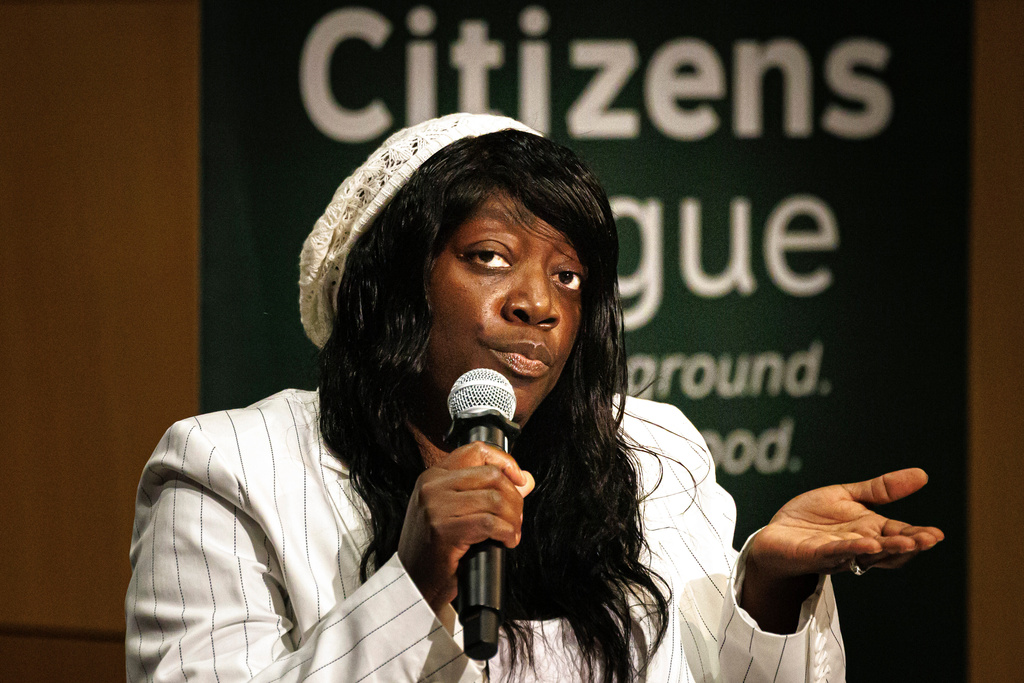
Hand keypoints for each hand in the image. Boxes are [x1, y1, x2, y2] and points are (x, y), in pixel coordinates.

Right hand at [397, 442, 534, 613]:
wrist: (413, 581)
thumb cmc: (435, 547)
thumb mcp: (457, 511)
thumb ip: (487, 491)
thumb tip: (526, 480)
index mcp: (433, 476)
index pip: (475, 451)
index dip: (505, 461)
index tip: (519, 479)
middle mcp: (431, 486)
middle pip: (491, 475)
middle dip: (514, 497)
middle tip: (516, 517)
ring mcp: (435, 507)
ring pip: (494, 499)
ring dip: (513, 518)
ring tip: (512, 532)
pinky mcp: (443, 530)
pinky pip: (489, 523)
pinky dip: (506, 532)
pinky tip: (506, 541)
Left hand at [741, 468, 943, 632]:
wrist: (776, 535)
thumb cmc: (812, 518)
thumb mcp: (848, 496)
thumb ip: (881, 489)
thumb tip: (922, 474)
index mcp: (869, 530)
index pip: (898, 534)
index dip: (917, 536)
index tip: (936, 534)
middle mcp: (857, 546)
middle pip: (888, 549)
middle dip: (907, 545)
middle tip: (926, 540)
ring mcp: (837, 553)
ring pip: (865, 554)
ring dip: (885, 549)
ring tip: (906, 543)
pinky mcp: (814, 554)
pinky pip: (835, 553)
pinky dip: (851, 548)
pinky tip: (866, 542)